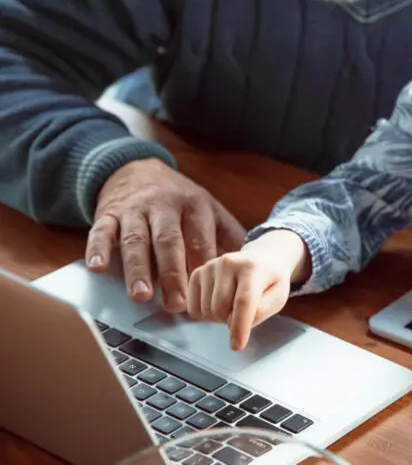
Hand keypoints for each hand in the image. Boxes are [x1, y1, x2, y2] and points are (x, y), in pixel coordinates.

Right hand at [86, 159, 245, 312]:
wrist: (137, 169)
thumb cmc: (179, 199)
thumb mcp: (208, 209)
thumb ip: (227, 235)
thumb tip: (252, 264)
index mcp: (194, 206)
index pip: (200, 239)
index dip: (203, 267)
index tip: (208, 294)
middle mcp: (164, 207)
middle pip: (169, 241)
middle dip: (173, 273)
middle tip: (176, 303)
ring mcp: (135, 210)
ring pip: (135, 239)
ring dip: (137, 268)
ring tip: (140, 295)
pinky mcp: (108, 214)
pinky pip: (101, 231)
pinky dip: (97, 249)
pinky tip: (98, 268)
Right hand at [186, 230, 309, 349]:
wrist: (262, 258)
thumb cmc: (271, 280)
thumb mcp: (278, 296)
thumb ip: (261, 312)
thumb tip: (236, 324)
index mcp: (253, 268)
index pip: (243, 301)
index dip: (239, 327)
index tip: (237, 346)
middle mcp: (229, 263)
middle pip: (221, 309)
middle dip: (231, 321)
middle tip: (242, 314)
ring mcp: (210, 267)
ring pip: (206, 310)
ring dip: (220, 318)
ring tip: (233, 306)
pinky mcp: (198, 273)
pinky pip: (194, 308)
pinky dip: (205, 314)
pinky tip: (219, 304)